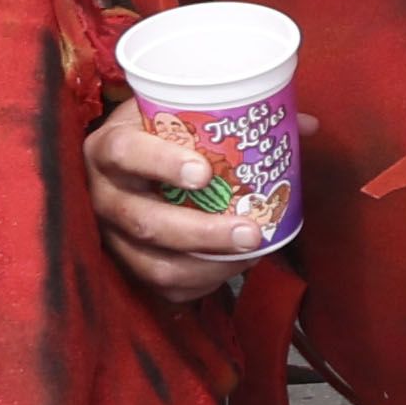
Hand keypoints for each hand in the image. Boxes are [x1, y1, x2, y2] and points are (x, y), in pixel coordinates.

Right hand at [85, 91, 276, 298]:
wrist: (123, 166)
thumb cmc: (158, 137)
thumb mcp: (180, 116)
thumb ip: (234, 117)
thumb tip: (304, 125)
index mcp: (109, 147)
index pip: (124, 152)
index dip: (161, 163)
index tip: (204, 173)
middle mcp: (101, 194)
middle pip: (145, 222)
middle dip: (202, 232)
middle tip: (251, 231)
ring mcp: (110, 236)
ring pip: (154, 264)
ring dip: (209, 265)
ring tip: (252, 253)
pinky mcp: (125, 266)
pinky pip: (163, 287)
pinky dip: (203, 282)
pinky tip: (233, 267)